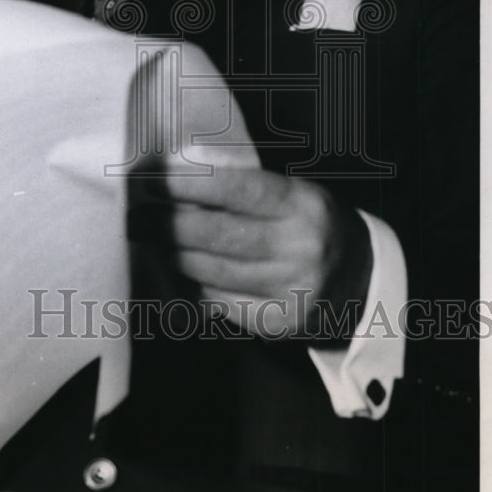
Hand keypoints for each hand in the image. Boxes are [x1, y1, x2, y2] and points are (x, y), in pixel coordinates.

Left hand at [128, 167, 372, 339]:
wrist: (359, 280)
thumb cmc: (309, 223)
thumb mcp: (291, 192)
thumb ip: (243, 184)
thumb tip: (179, 168)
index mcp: (301, 205)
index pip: (236, 189)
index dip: (188, 182)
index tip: (150, 175)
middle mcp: (298, 248)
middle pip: (214, 235)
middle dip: (164, 222)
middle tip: (132, 212)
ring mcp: (288, 291)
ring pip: (208, 270)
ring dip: (168, 252)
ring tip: (146, 235)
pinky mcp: (275, 323)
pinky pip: (215, 301)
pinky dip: (187, 282)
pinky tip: (171, 266)